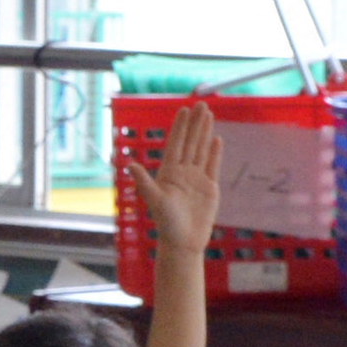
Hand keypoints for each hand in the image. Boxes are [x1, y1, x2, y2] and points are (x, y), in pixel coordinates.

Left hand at [140, 100, 225, 255]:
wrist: (183, 243)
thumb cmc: (167, 224)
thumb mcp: (155, 200)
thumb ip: (144, 182)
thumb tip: (129, 164)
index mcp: (168, 173)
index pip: (175, 144)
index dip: (179, 127)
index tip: (183, 110)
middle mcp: (182, 172)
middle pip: (190, 142)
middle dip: (195, 123)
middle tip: (201, 103)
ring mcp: (196, 179)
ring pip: (201, 149)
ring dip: (204, 132)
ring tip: (209, 114)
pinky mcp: (209, 187)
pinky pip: (212, 165)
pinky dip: (214, 152)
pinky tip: (216, 138)